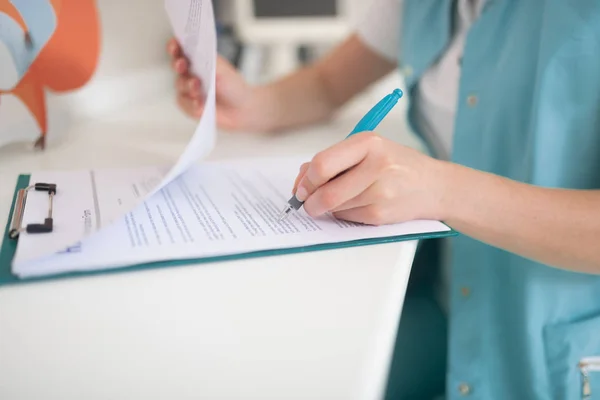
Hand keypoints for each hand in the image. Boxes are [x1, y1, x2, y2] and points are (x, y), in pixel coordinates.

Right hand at [167, 38, 262, 130]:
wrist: (241, 109)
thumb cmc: (233, 86)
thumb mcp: (223, 69)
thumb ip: (208, 59)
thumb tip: (195, 52)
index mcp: (198, 59)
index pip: (181, 49)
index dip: (174, 46)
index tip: (174, 46)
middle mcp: (190, 72)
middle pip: (176, 65)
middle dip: (178, 65)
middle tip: (182, 65)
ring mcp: (188, 88)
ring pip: (180, 85)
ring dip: (189, 86)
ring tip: (198, 90)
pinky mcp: (188, 104)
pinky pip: (183, 102)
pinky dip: (191, 104)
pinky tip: (200, 104)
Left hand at [291, 132, 450, 224]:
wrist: (434, 186)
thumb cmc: (395, 165)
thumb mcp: (368, 150)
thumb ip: (334, 160)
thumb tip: (300, 181)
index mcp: (368, 142)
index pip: (322, 164)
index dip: (305, 180)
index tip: (301, 186)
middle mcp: (376, 165)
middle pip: (325, 192)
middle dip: (309, 201)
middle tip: (307, 203)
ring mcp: (381, 191)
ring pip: (334, 207)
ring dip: (328, 208)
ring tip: (343, 197)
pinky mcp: (381, 213)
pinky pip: (347, 218)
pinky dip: (344, 214)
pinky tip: (359, 205)